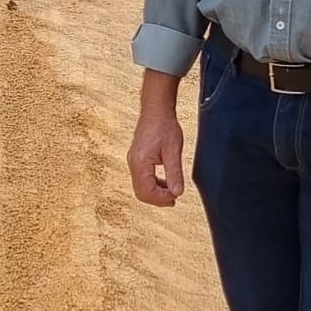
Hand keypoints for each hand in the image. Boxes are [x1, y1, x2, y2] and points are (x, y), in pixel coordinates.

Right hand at [128, 76, 185, 206]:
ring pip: (140, 186)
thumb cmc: (164, 126)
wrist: (156, 109)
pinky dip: (153, 184)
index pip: (146, 192)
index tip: (175, 196)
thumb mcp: (173, 150)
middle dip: (157, 199)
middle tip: (174, 200)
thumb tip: (177, 192)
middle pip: (141, 192)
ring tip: (171, 193)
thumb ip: (174, 173)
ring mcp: (133, 161)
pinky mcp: (137, 158)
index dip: (161, 198)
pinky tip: (165, 182)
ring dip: (155, 192)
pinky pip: (142, 178)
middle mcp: (133, 163)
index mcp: (140, 163)